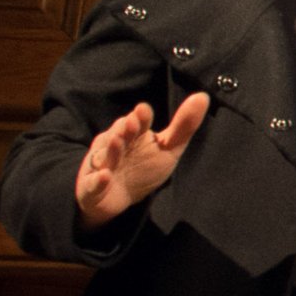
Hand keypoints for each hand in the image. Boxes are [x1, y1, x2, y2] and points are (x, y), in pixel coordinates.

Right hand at [74, 92, 210, 228]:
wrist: (117, 198)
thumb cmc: (144, 167)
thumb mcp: (168, 148)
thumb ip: (184, 126)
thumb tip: (203, 96)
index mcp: (133, 135)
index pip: (137, 122)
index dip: (141, 117)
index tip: (144, 110)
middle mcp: (114, 145)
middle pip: (118, 134)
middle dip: (124, 129)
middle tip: (132, 124)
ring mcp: (101, 165)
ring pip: (103, 155)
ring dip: (109, 149)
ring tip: (116, 142)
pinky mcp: (92, 186)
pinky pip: (93, 183)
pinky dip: (97, 180)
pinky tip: (104, 176)